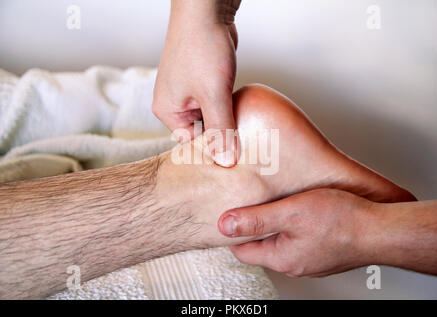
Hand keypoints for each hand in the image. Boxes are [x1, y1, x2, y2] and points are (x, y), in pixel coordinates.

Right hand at [153, 0, 240, 166]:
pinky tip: (245, 110)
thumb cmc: (201, 48)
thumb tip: (226, 162)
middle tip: (247, 145)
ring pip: (213, 117)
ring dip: (229, 120)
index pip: (192, 143)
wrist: (206, 9)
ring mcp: (189, 92)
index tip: (237, 159)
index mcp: (168, 111)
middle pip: (203, 132)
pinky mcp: (203, 82)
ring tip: (249, 128)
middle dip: (224, 135)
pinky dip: (230, 107)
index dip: (215, 150)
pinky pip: (217, 103)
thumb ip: (220, 130)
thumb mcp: (213, 94)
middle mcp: (175, 104)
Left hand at [218, 189, 373, 276]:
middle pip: (262, 246)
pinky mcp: (324, 252)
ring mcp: (311, 260)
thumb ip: (256, 219)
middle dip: (255, 226)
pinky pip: (300, 240)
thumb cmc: (341, 221)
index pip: (242, 250)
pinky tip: (303, 211)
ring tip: (277, 203)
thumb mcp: (290, 212)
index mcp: (281, 258)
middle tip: (254, 204)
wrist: (381, 229)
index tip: (232, 212)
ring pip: (282, 242)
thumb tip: (225, 225)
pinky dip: (296, 227)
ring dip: (277, 224)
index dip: (234, 231)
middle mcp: (295, 264)